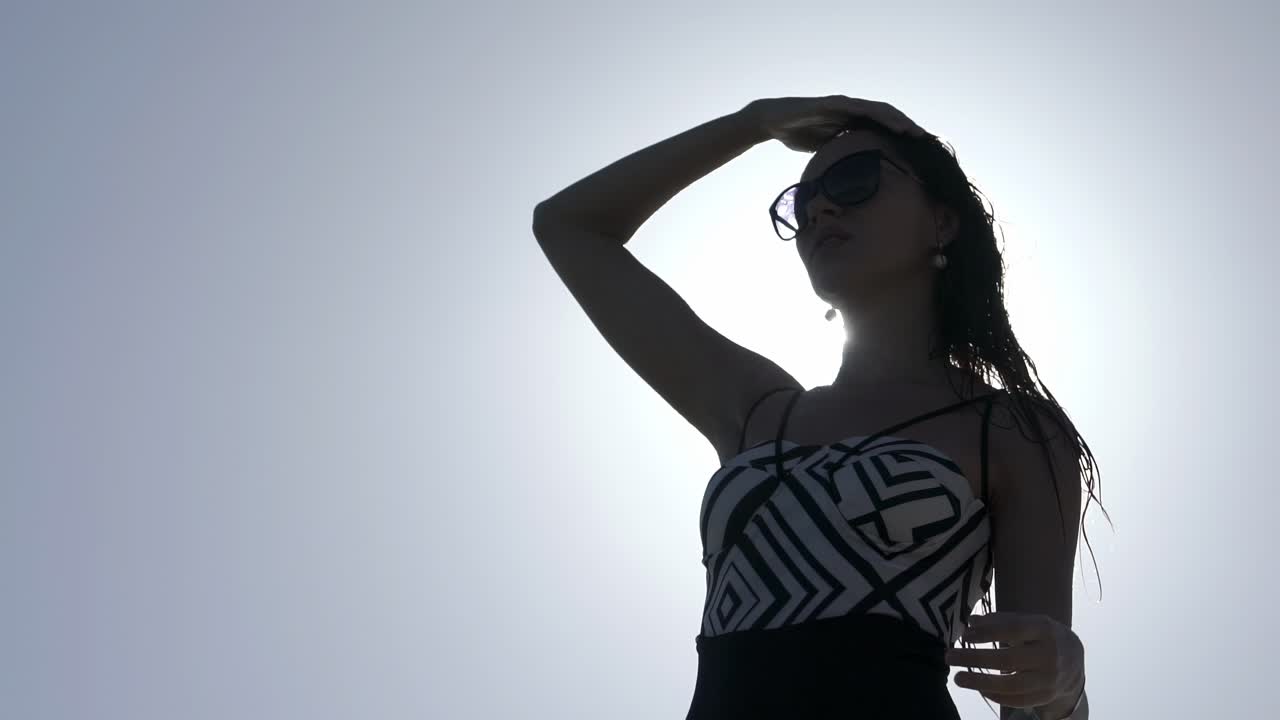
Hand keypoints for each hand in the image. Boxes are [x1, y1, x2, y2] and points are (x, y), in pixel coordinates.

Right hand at [741, 95, 928, 152]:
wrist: (773, 121)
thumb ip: (838, 158)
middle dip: (908, 130)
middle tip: (928, 144)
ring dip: (900, 121)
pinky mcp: (835, 102)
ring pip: (880, 111)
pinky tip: (891, 121)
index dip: (900, 139)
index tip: (918, 152)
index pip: (882, 130)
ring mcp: (845, 105)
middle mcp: (852, 111)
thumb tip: (848, 184)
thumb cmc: (797, 135)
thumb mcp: (823, 150)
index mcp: (852, 122)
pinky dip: (879, 114)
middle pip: (888, 119)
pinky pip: (861, 108)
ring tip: (917, 133)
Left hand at [944, 611, 1084, 710]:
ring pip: (1011, 685)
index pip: (1013, 630)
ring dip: (980, 682)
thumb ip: (1001, 620)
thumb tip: (971, 622)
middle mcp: (1050, 655)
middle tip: (949, 657)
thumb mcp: (1028, 621)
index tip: (964, 634)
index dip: (987, 632)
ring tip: (958, 678)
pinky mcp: (1045, 696)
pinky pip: (1016, 700)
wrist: (1074, 659)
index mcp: (1045, 629)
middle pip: (1008, 660)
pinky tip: (978, 688)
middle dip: (975, 659)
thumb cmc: (1042, 635)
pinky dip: (995, 695)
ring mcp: (1049, 679)